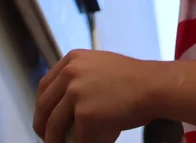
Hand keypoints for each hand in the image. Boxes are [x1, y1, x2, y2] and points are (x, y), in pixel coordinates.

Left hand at [34, 49, 161, 142]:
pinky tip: (96, 142)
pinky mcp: (85, 115)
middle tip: (49, 139)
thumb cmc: (134, 80)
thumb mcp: (100, 65)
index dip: (42, 107)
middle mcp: (70, 73)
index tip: (44, 120)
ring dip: (57, 142)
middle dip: (43, 128)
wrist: (154, 86)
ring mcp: (76, 93)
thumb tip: (64, 103)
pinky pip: (77, 138)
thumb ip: (80, 77)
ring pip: (54, 127)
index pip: (44, 87)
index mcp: (72, 60)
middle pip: (43, 107)